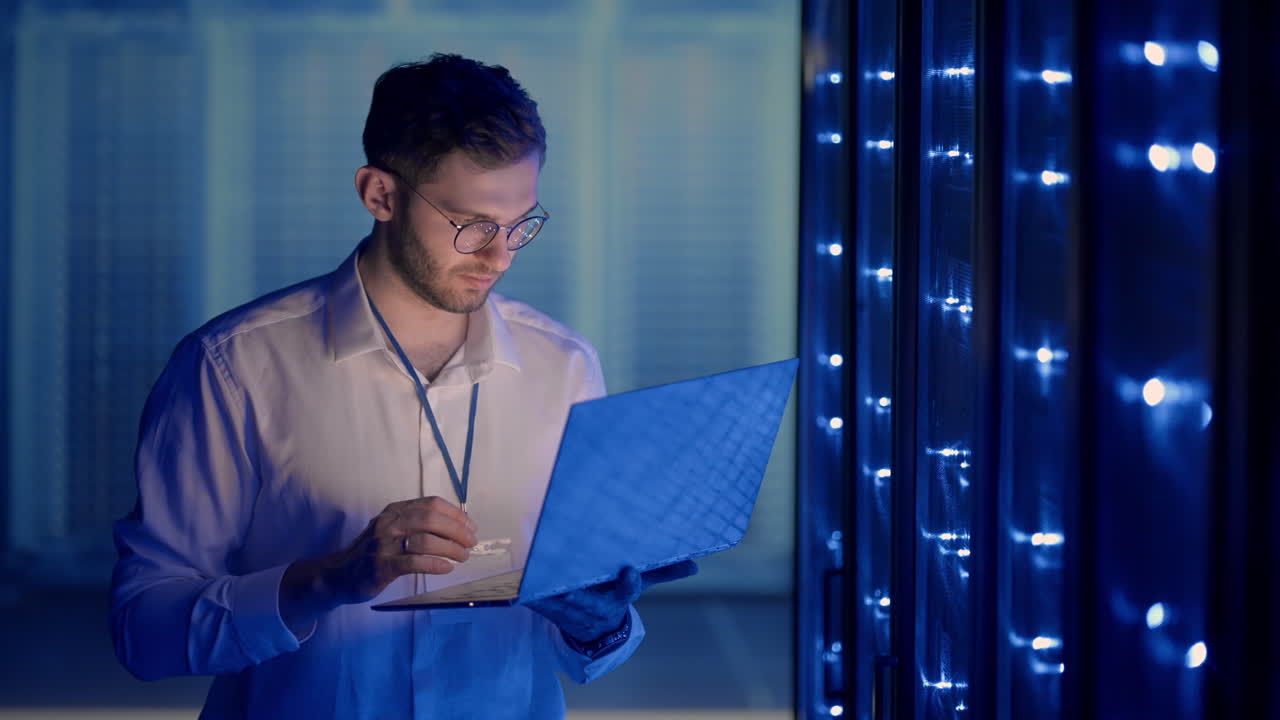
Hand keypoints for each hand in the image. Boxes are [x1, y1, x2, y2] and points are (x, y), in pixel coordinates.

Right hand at [280, 497, 476, 633]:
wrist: (339, 574)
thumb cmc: (373, 552)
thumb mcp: (392, 529)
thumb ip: (417, 524)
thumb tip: (456, 526)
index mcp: (395, 510)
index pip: (431, 504)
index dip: (455, 514)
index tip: (471, 526)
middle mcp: (389, 523)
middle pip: (431, 519)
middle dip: (457, 530)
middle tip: (471, 542)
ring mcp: (384, 544)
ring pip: (425, 540)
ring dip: (450, 548)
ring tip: (463, 556)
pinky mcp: (382, 566)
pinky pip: (414, 562)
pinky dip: (435, 564)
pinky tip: (446, 567)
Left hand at [527, 560, 697, 643]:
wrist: (591, 629)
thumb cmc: (615, 596)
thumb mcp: (641, 584)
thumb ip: (663, 572)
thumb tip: (694, 565)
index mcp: (618, 598)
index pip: (628, 590)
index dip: (630, 583)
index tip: (632, 572)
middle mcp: (595, 605)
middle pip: (587, 595)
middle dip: (580, 587)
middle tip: (573, 575)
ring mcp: (569, 609)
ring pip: (559, 599)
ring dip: (549, 589)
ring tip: (541, 573)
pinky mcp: (547, 608)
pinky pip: (538, 599)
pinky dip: (530, 591)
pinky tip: (523, 579)